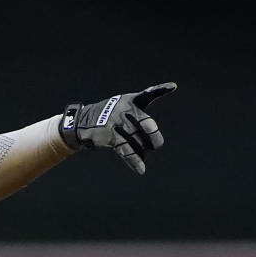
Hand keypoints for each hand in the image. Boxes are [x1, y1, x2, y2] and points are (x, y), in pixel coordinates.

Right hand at [60, 82, 176, 174]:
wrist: (83, 122)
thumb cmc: (109, 116)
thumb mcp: (122, 106)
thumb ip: (140, 113)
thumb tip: (154, 138)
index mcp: (132, 101)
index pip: (149, 94)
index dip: (161, 90)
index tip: (172, 87)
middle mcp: (126, 111)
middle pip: (148, 124)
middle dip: (155, 138)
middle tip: (156, 145)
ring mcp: (119, 123)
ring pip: (139, 141)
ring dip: (143, 152)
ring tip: (144, 157)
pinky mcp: (112, 136)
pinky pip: (127, 151)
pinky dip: (135, 161)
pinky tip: (141, 169)